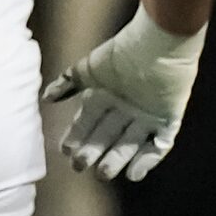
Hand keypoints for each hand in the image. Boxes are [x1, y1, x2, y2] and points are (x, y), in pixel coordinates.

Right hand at [42, 6, 206, 181]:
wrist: (158, 42)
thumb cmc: (120, 52)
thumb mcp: (88, 68)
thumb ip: (67, 83)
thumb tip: (46, 98)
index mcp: (106, 97)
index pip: (87, 123)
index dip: (76, 137)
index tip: (65, 151)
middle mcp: (125, 110)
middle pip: (106, 137)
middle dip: (92, 151)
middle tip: (80, 166)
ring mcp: (147, 116)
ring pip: (129, 145)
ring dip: (116, 160)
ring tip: (102, 173)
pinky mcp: (168, 119)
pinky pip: (159, 145)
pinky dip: (148, 160)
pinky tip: (133, 174)